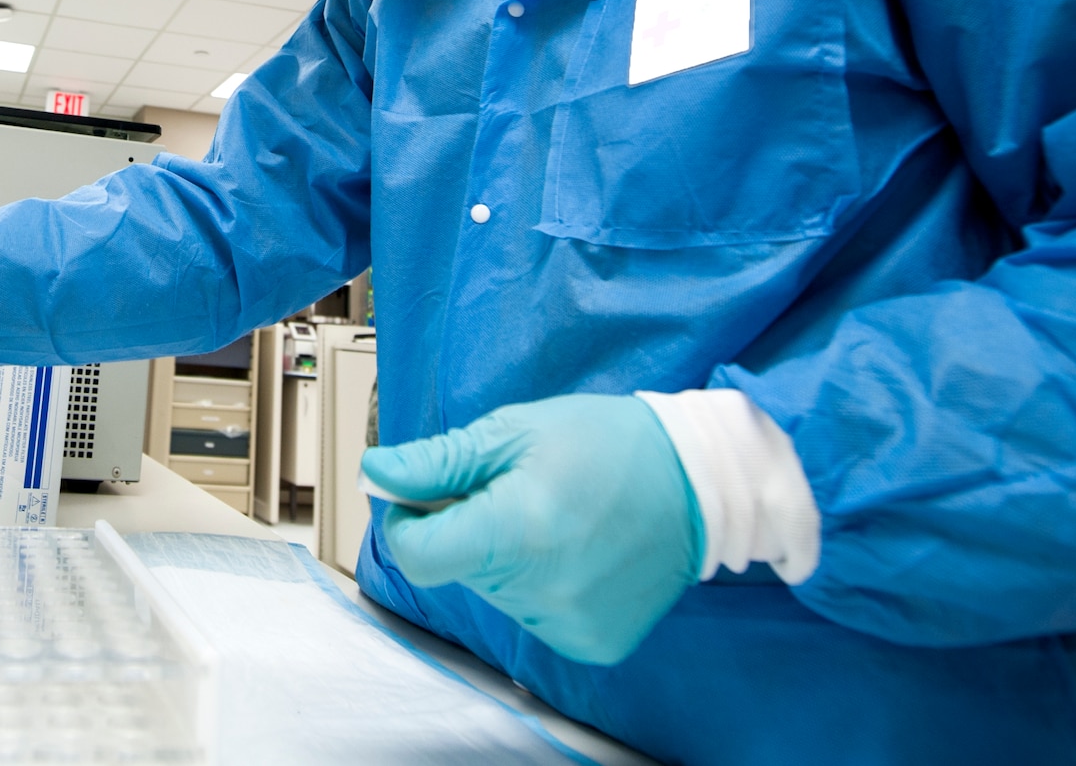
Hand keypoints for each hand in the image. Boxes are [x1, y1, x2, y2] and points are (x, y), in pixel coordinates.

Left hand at [361, 393, 702, 664]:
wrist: (697, 481)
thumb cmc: (606, 444)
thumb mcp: (512, 432)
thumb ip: (438, 463)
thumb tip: (377, 475)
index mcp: (516, 532)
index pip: (416, 556)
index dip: (406, 522)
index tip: (422, 495)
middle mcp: (541, 589)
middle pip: (455, 568)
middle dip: (464, 527)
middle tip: (513, 490)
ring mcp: (568, 624)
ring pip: (492, 591)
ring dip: (502, 556)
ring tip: (553, 516)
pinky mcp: (591, 643)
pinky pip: (532, 613)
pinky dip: (538, 583)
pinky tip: (573, 549)